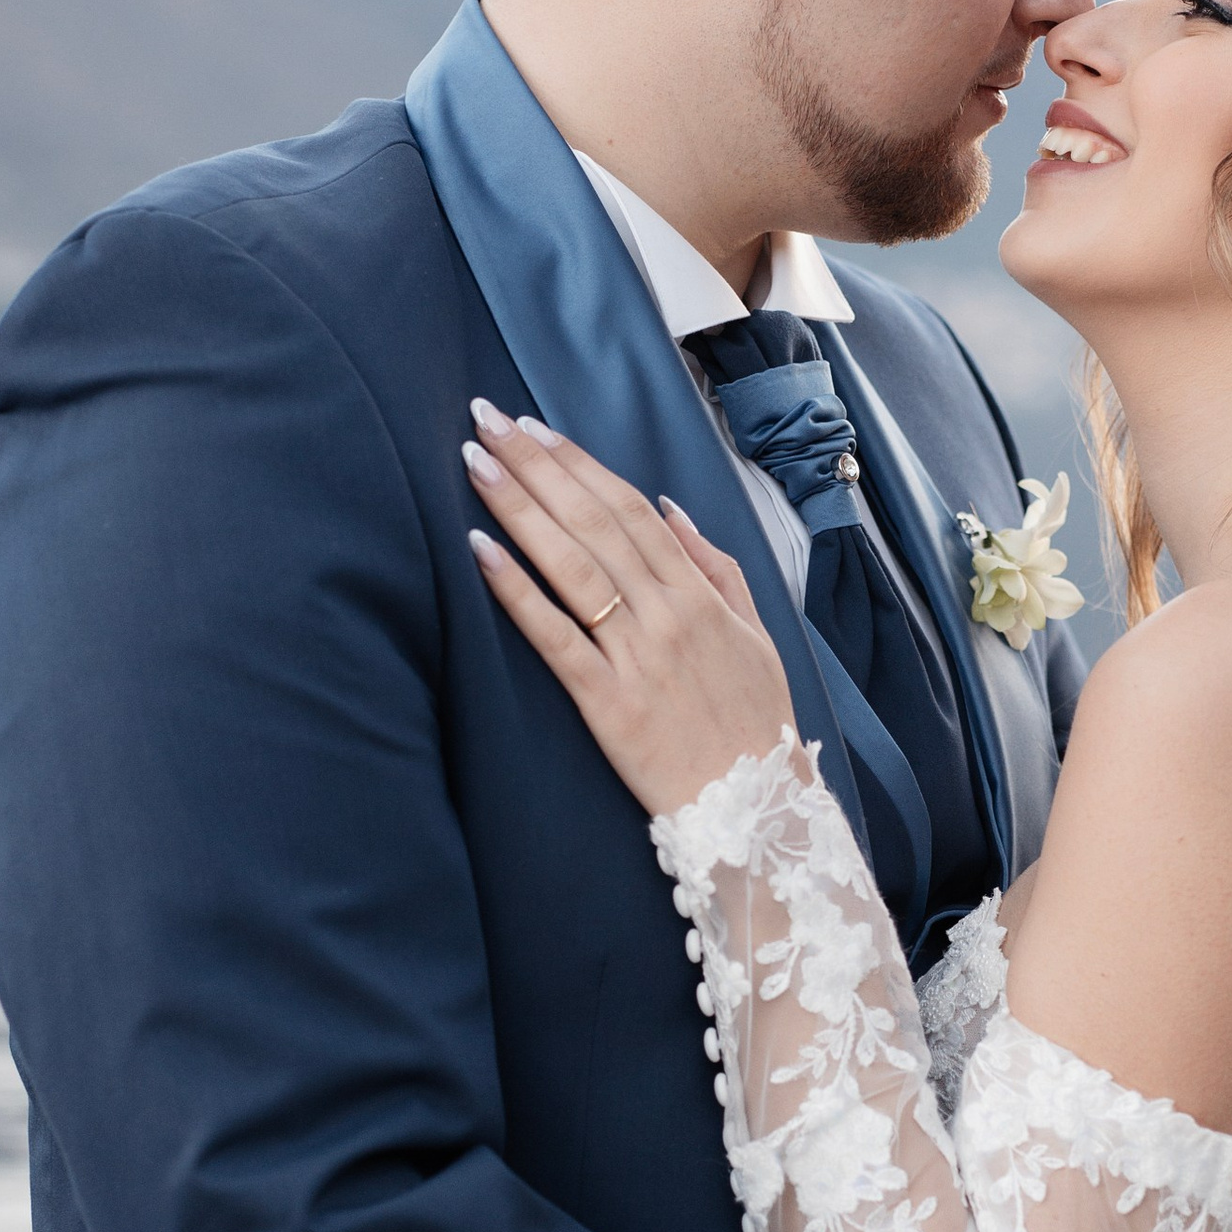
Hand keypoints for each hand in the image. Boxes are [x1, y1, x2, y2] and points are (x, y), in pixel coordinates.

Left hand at [462, 402, 796, 814]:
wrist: (757, 810)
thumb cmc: (752, 724)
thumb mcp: (754, 635)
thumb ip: (716, 569)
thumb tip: (672, 512)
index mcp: (699, 595)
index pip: (630, 509)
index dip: (579, 464)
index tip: (535, 429)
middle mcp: (667, 615)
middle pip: (593, 522)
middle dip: (536, 466)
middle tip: (486, 421)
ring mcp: (636, 657)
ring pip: (571, 565)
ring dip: (518, 507)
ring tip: (474, 463)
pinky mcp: (608, 704)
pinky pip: (555, 637)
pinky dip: (517, 591)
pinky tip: (480, 551)